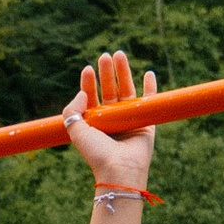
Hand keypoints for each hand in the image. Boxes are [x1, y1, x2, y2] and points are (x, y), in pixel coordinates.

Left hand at [63, 48, 158, 192]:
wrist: (119, 168)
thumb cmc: (96, 152)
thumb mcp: (75, 130)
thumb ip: (72, 110)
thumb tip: (82, 93)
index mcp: (95, 122)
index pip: (91, 97)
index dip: (89, 83)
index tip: (87, 69)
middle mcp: (112, 119)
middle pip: (109, 90)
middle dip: (107, 73)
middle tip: (105, 56)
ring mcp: (129, 119)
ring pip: (127, 91)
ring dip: (124, 73)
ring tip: (120, 55)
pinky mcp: (146, 122)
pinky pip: (149, 101)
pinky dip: (151, 88)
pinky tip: (148, 73)